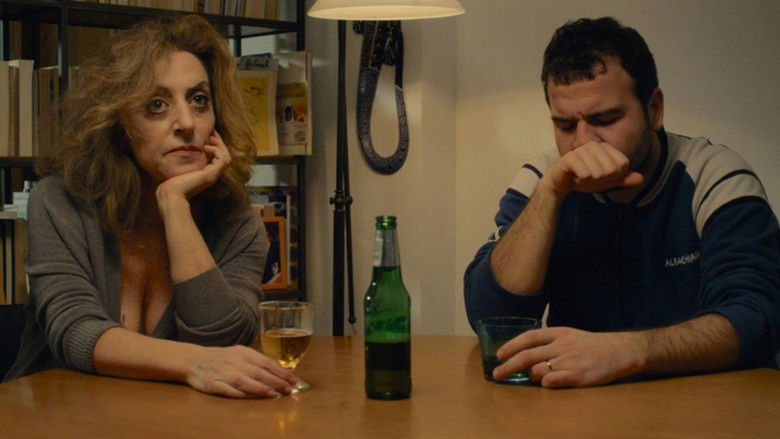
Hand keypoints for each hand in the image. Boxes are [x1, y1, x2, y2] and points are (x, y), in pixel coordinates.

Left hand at [157, 131, 231, 200]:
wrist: (171, 192)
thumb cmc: (173, 179)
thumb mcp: (182, 164)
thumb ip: (187, 156)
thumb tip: (185, 141)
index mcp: (208, 172)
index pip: (219, 155)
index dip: (216, 143)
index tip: (209, 133)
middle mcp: (213, 174)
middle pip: (225, 155)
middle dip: (219, 141)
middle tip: (212, 131)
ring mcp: (214, 175)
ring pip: (226, 156)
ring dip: (219, 145)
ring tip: (209, 138)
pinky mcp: (211, 175)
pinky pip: (222, 160)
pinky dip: (216, 151)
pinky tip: (205, 147)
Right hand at [186, 345, 298, 397]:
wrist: (194, 360)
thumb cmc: (222, 358)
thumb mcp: (240, 354)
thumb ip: (257, 362)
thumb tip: (280, 372)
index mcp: (243, 353)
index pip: (266, 362)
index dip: (280, 371)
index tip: (292, 380)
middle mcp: (234, 362)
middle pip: (257, 372)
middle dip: (275, 381)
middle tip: (288, 389)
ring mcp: (223, 373)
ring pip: (244, 381)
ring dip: (259, 388)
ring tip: (273, 394)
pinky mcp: (212, 384)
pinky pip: (226, 389)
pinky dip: (237, 393)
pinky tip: (248, 397)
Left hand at [493, 327, 645, 387]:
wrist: (620, 351)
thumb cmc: (591, 345)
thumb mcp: (569, 335)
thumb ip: (549, 342)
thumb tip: (525, 351)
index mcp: (559, 333)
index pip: (529, 337)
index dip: (512, 345)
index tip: (499, 354)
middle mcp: (562, 346)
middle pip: (528, 355)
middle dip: (509, 365)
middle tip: (497, 374)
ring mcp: (570, 360)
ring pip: (539, 369)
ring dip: (530, 375)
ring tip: (533, 378)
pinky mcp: (579, 375)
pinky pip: (555, 380)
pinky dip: (546, 382)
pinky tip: (546, 383)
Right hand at [542, 142, 643, 195]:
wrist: (560, 182)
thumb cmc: (584, 179)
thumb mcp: (607, 181)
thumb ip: (624, 180)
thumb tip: (641, 179)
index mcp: (605, 147)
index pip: (623, 165)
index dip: (615, 176)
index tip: (602, 176)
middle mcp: (594, 145)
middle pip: (612, 169)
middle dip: (602, 180)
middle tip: (590, 177)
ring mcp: (581, 150)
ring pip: (599, 173)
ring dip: (590, 181)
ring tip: (582, 178)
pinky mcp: (570, 158)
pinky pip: (585, 174)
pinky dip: (582, 181)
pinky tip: (575, 178)